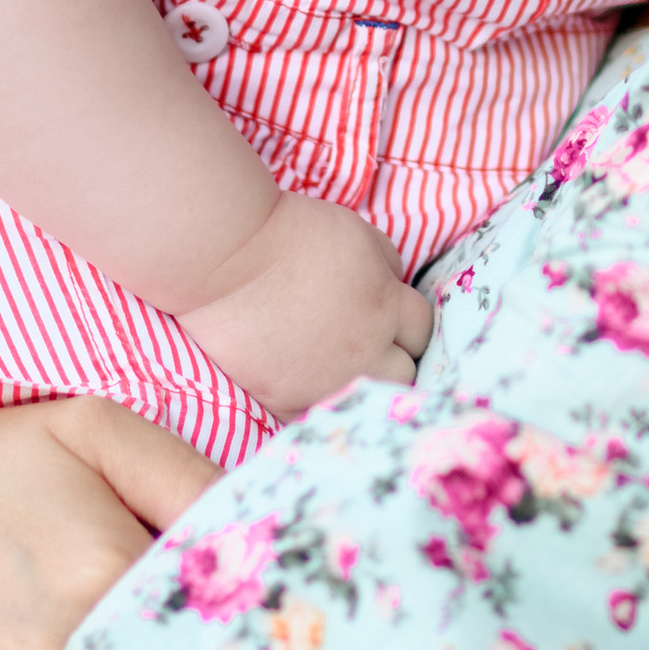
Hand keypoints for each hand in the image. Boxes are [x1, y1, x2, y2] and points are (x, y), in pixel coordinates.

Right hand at [180, 196, 433, 418]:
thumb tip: (393, 285)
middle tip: (367, 342)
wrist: (225, 259)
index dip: (407, 320)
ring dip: (359, 383)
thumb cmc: (289, 234)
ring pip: (365, 401)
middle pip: (404, 372)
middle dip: (392, 356)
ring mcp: (326, 382)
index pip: (422, 329)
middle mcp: (365, 352)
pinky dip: (317, 401)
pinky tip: (306, 381)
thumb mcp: (357, 234)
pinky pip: (318, 415)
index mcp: (385, 306)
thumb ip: (386, 265)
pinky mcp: (287, 400)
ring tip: (337, 365)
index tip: (390, 317)